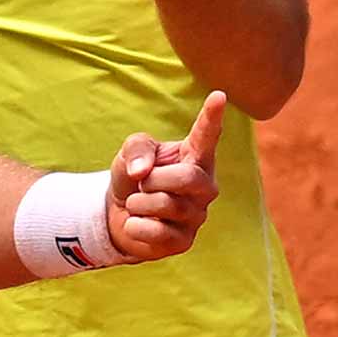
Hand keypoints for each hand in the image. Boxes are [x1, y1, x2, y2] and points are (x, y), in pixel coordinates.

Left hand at [104, 91, 225, 262]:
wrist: (117, 215)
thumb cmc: (133, 177)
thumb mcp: (129, 153)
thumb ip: (137, 149)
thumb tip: (143, 171)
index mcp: (194, 157)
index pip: (206, 136)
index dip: (212, 117)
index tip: (219, 95)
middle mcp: (203, 185)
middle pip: (188, 178)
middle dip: (155, 179)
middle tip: (141, 183)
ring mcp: (197, 215)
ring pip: (168, 205)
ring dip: (140, 202)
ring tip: (138, 202)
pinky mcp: (184, 241)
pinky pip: (157, 231)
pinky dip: (136, 225)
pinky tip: (137, 224)